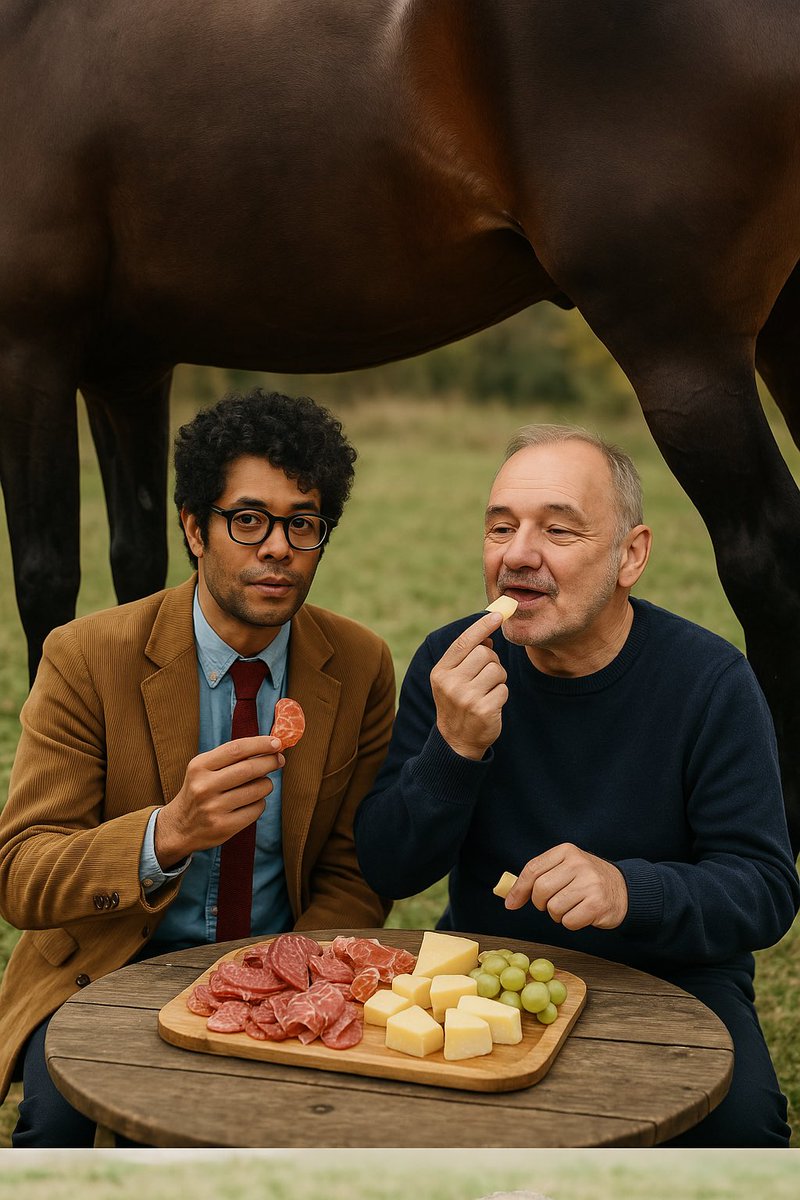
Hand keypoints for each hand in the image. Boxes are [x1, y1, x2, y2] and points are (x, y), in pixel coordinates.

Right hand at [154, 735, 284, 867]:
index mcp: (199, 766)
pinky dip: (260, 803)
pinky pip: (256, 809)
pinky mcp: (224, 827)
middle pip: (249, 769)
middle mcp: (204, 787)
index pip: (235, 749)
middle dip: (270, 762)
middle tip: (279, 760)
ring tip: (262, 784)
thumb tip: (270, 746)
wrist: (180, 826)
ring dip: (266, 784)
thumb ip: (231, 757)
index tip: (276, 742)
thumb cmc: (200, 790)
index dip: (259, 744)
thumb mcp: (205, 768)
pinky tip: (252, 802)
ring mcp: (214, 808)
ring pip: (257, 790)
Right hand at [430, 610, 507, 759]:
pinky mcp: (483, 710)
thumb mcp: (452, 679)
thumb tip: (488, 635)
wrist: (456, 742)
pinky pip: (504, 689)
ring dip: (498, 679)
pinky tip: (490, 705)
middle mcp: (450, 683)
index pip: (463, 642)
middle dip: (491, 661)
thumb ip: (465, 657)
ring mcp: (466, 698)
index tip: (499, 615)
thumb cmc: (457, 703)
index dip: (482, 626)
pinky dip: (501, 695)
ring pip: (497, 670)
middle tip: (485, 676)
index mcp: (440, 672)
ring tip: (486, 691)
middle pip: (485, 653)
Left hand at [505, 842, 628, 929]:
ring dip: (558, 915)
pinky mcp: (598, 903)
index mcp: (566, 851)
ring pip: (554, 908)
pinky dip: (572, 923)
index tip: (511, 904)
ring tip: (572, 907)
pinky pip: (569, 921)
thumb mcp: (565, 867)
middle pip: (540, 890)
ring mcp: (589, 883)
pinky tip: (583, 914)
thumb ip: (540, 876)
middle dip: (541, 904)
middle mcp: (578, 863)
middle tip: (552, 904)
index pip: (533, 869)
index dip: (519, 890)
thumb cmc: (587, 880)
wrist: (625, 889)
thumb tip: (509, 897)